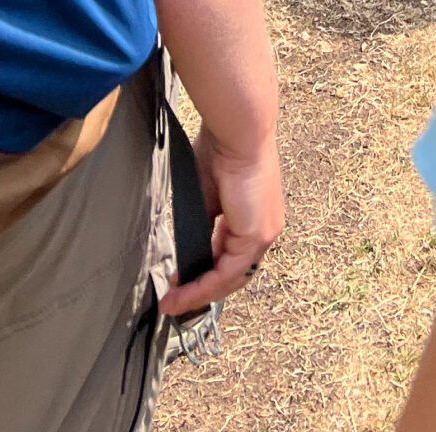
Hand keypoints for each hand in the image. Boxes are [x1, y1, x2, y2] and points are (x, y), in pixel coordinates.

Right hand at [162, 132, 284, 316]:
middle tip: (171, 300)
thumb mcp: (207, 194)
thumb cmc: (221, 149)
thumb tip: (190, 247)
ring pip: (230, 279)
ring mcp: (264, 234)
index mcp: (253, 217)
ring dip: (198, 294)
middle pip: (231, 274)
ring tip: (171, 303)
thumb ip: (204, 222)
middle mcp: (264, 229)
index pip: (230, 256)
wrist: (237, 131)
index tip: (176, 281)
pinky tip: (181, 292)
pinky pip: (227, 273)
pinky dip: (202, 287)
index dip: (203, 273)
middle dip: (199, 291)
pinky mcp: (257, 236)